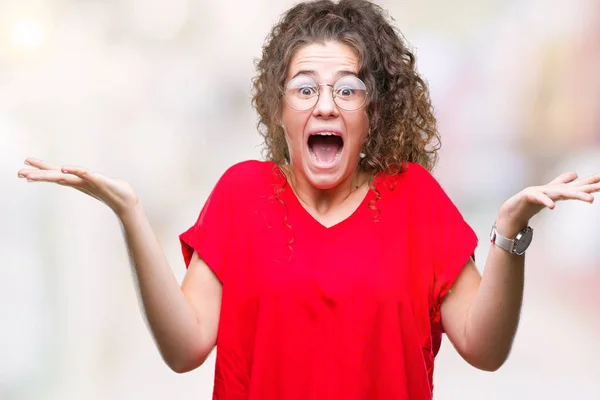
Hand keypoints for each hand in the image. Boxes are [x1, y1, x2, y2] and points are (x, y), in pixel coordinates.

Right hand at [17, 158, 139, 216]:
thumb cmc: (113, 190)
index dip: (41, 170)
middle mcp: (80, 182)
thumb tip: (78, 177)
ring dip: (49, 175)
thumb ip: (86, 178)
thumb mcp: (97, 182)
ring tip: (31, 174)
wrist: (127, 201)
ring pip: (65, 177)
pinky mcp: (99, 182)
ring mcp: (88, 182)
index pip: (56, 174)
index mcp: (77, 180)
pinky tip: (65, 169)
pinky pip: (86, 175)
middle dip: (38, 174)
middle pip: (55, 176)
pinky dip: (76, 171)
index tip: (24, 169)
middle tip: (19, 173)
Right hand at [497, 171, 599, 236]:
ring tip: (590, 200)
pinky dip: (546, 201)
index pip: (577, 186)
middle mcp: (550, 189)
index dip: (591, 182)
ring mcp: (539, 191)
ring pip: (560, 193)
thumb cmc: (531, 203)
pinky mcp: (528, 196)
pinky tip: (553, 206)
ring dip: (575, 195)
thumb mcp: (550, 194)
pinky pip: (539, 198)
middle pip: (572, 188)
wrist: (512, 210)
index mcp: (556, 190)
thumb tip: (575, 175)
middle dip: (588, 188)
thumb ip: (561, 184)